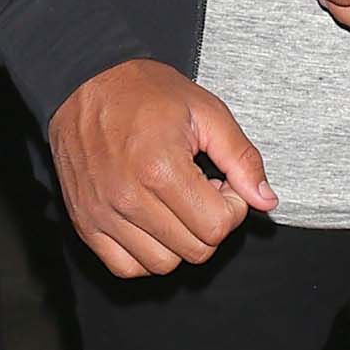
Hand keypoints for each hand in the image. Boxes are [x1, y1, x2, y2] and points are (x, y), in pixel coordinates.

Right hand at [48, 59, 276, 278]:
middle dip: (210, 223)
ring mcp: (103, 215)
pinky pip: (126, 267)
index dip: (232, 207)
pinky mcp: (86, 224)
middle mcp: (128, 198)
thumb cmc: (143, 92)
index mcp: (160, 168)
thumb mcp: (206, 111)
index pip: (217, 227)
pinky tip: (152, 223)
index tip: (222, 184)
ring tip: (175, 205)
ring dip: (180, 241)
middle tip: (200, 191)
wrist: (84, 82)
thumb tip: (265, 199)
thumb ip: (242, 158)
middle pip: (195, 250)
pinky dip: (146, 254)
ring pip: (163, 265)